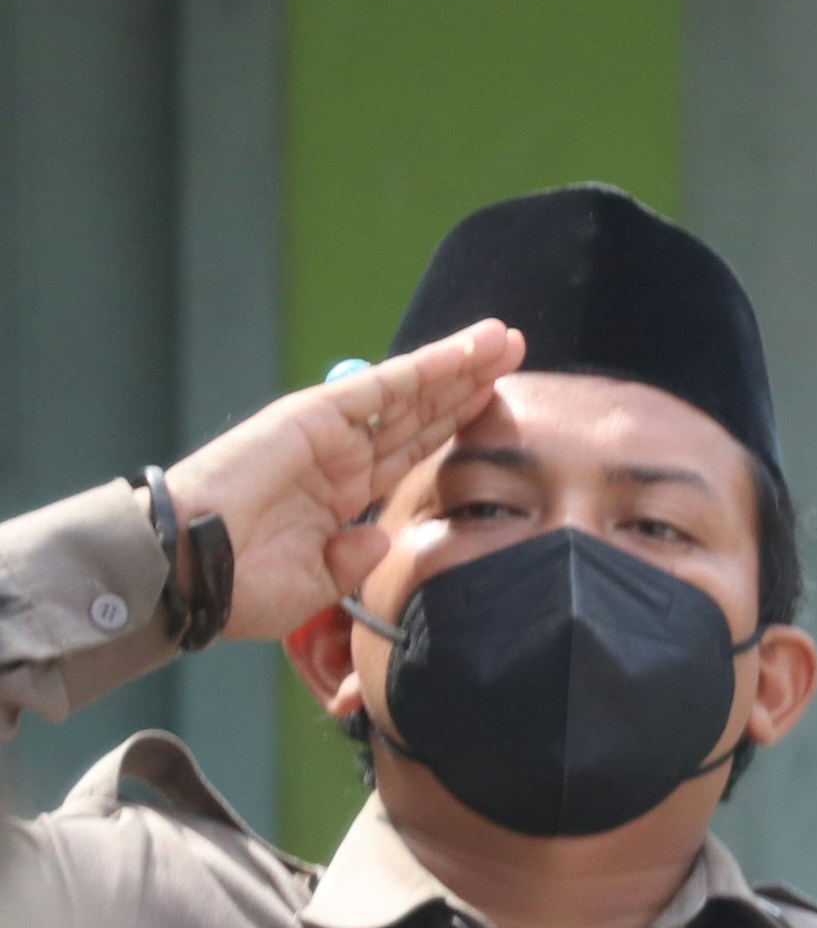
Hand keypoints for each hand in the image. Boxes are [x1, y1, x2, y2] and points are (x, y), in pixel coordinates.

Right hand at [164, 320, 524, 642]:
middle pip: (419, 412)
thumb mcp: (316, 584)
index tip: (498, 404)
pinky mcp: (313, 416)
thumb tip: (381, 539)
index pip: (412, 451)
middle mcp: (339, 457)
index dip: (454, 425)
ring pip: (409, 391)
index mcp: (341, 496)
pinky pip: (383, 386)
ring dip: (459, 363)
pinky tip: (468, 351)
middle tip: (516, 352)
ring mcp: (327, 432)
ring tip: (506, 339)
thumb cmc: (240, 587)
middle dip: (468, 382)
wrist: (189, 571)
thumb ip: (353, 560)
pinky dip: (427, 367)